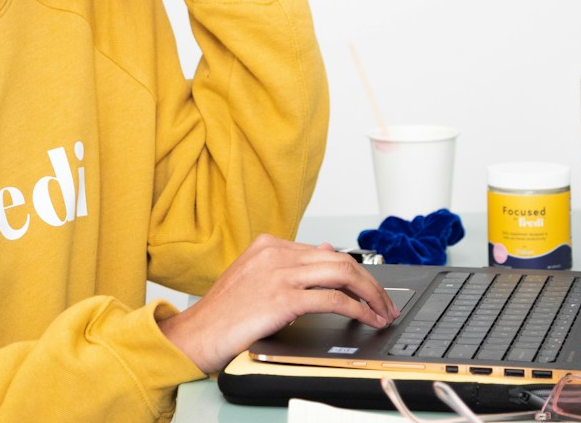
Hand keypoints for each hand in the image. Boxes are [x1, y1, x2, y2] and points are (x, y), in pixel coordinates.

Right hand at [156, 234, 398, 374]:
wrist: (195, 334)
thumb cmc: (223, 314)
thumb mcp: (255, 279)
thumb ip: (288, 266)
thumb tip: (326, 251)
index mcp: (269, 245)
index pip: (325, 251)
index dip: (354, 271)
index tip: (369, 290)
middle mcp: (276, 252)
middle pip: (339, 258)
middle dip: (370, 282)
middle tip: (386, 303)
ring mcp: (280, 272)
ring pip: (342, 272)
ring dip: (370, 294)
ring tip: (383, 312)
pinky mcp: (283, 298)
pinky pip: (333, 298)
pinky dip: (357, 309)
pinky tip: (366, 319)